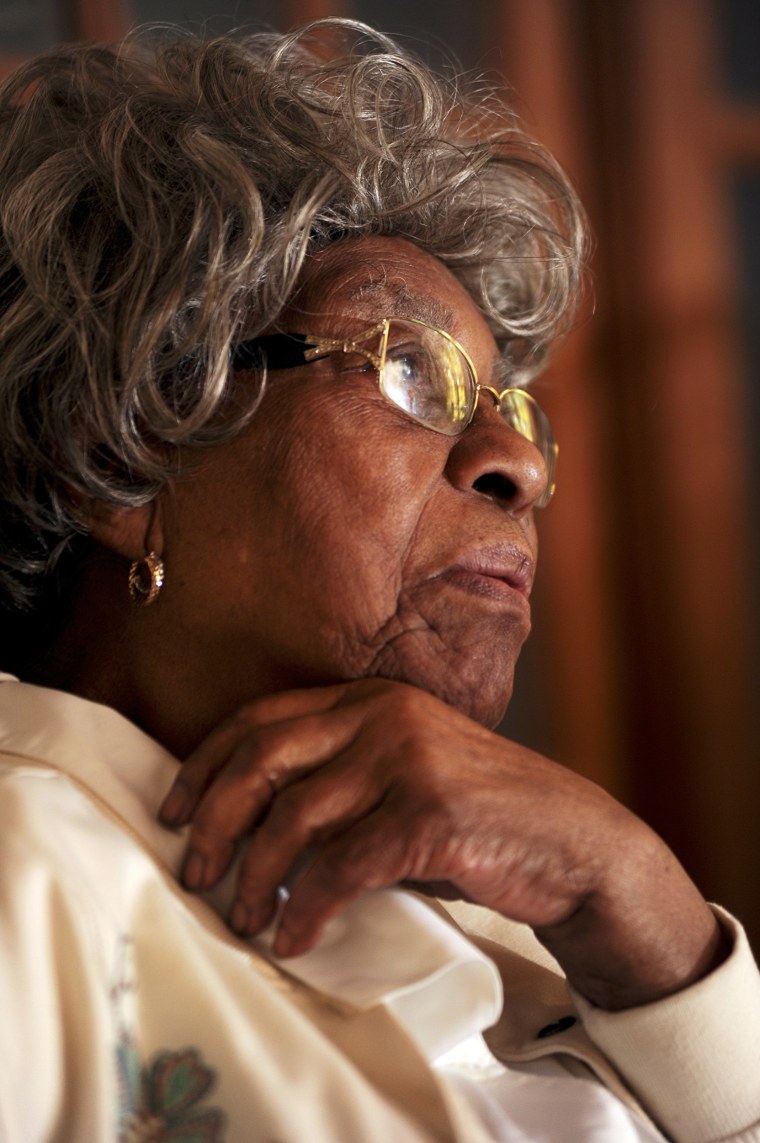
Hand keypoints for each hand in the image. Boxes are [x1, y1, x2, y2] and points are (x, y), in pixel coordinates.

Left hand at [159, 678, 725, 1008]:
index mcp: (372, 697)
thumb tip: (246, 825)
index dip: (205, 764)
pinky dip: (305, 909)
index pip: (261, 717)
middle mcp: (385, 715)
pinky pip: (340, 868)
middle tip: (193, 871)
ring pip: (294, 817)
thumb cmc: (479, 819)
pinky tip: (295, 938)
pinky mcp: (429, 814)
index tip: (172, 810)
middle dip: (212, 820)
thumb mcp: (405, 776)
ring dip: (255, 878)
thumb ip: (341, 779)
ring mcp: (409, 760)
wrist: (573, 845)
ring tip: (245, 918)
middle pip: (263, 759)